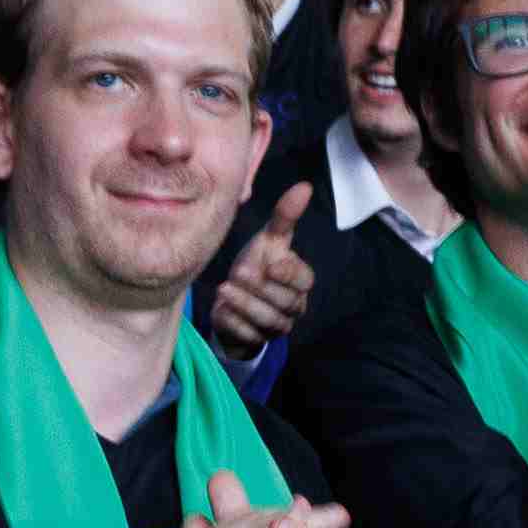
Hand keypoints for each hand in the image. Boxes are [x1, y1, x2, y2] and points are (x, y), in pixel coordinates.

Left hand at [201, 222, 321, 361]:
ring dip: (245, 304)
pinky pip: (249, 337)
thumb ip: (285, 217)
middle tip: (238, 271)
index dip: (289, 275)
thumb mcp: (268, 241)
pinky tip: (222, 310)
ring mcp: (276, 327)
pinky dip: (235, 323)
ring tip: (224, 289)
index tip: (271, 265)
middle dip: (260, 287)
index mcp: (299, 282)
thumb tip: (305, 186)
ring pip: (268, 321)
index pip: (304, 280)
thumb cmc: (257, 264)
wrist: (234, 298)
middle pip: (285, 302)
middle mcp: (293, 306)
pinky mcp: (256, 341)